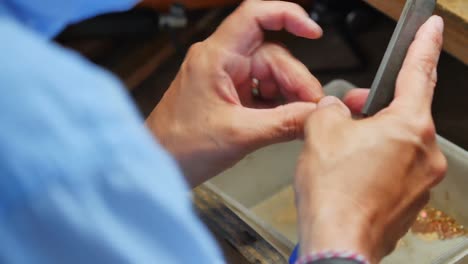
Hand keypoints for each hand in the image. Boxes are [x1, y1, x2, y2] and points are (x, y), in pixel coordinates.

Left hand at [146, 0, 365, 186]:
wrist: (160, 164)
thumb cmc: (180, 146)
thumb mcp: (239, 135)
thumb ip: (284, 124)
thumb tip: (318, 114)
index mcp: (215, 57)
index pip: (254, 16)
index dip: (287, 15)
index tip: (313, 31)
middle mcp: (220, 61)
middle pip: (272, 54)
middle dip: (296, 80)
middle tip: (312, 108)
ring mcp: (225, 77)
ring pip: (270, 74)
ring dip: (288, 94)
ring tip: (299, 118)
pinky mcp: (229, 94)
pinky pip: (262, 90)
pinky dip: (277, 103)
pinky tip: (284, 119)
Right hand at [295, 16, 445, 262]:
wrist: (337, 244)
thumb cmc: (334, 193)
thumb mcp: (320, 131)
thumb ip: (330, 108)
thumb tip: (335, 110)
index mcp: (409, 127)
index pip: (419, 72)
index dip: (423, 44)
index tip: (431, 28)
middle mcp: (424, 153)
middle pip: (401, 114)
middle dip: (373, 108)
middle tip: (347, 112)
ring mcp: (420, 181)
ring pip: (395, 145)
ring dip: (370, 140)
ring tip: (340, 153)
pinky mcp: (409, 203)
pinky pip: (392, 171)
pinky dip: (372, 166)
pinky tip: (348, 176)